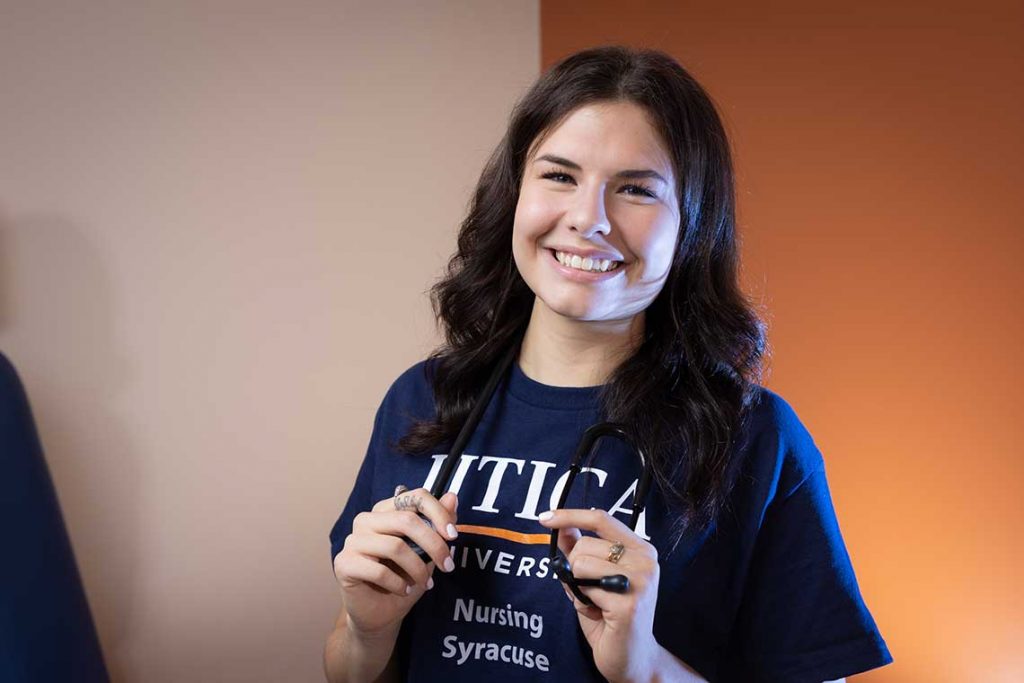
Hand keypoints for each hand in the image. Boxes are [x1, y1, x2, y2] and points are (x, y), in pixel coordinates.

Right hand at [334, 489, 457, 638]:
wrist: (380, 613)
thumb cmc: (404, 577)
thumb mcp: (427, 551)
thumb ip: (438, 524)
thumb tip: (452, 497)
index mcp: (386, 510)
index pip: (413, 497)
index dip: (438, 513)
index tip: (453, 536)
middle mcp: (366, 520)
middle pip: (406, 520)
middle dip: (433, 544)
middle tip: (448, 565)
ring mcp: (352, 540)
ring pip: (395, 546)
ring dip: (418, 568)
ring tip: (426, 583)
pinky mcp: (344, 563)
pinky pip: (379, 571)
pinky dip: (398, 583)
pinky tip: (404, 590)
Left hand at [539, 508, 660, 682]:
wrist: (631, 658)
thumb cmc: (610, 618)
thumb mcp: (592, 578)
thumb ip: (578, 549)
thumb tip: (559, 526)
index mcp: (640, 549)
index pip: (601, 519)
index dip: (570, 515)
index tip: (544, 517)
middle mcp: (645, 560)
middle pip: (584, 543)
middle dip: (574, 568)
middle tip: (590, 591)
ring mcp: (641, 580)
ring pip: (581, 563)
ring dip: (578, 586)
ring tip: (596, 603)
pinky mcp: (629, 602)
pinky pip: (585, 588)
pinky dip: (583, 603)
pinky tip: (601, 615)